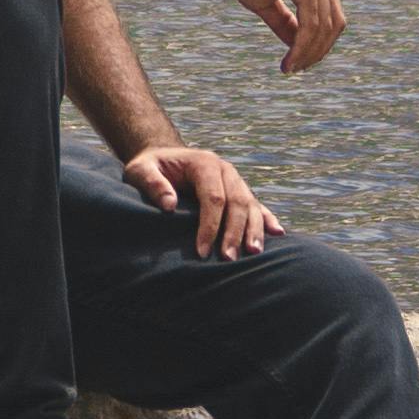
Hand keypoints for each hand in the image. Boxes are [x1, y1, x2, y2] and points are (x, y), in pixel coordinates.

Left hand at [123, 135, 282, 258]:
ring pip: (251, 205)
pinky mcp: (239, 191)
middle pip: (237, 203)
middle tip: (228, 259)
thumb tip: (169, 206)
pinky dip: (267, 219)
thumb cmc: (150, 167)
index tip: (202, 251)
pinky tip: (277, 233)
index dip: (210, 226)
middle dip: (234, 233)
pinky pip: (258, 205)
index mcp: (204, 163)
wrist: (164, 159)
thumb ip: (152, 184)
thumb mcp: (140, 170)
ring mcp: (235, 181)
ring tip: (253, 253)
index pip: (214, 197)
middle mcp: (225, 171)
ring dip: (254, 230)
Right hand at [206, 0, 344, 71]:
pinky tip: (289, 60)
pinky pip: (311, 23)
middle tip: (297, 69)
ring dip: (309, 54)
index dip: (319, 43)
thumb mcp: (265, 2)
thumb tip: (296, 47)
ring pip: (324, 27)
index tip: (299, 61)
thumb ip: (284, 23)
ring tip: (290, 68)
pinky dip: (302, 46)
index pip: (330, 17)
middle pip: (334, 24)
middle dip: (318, 51)